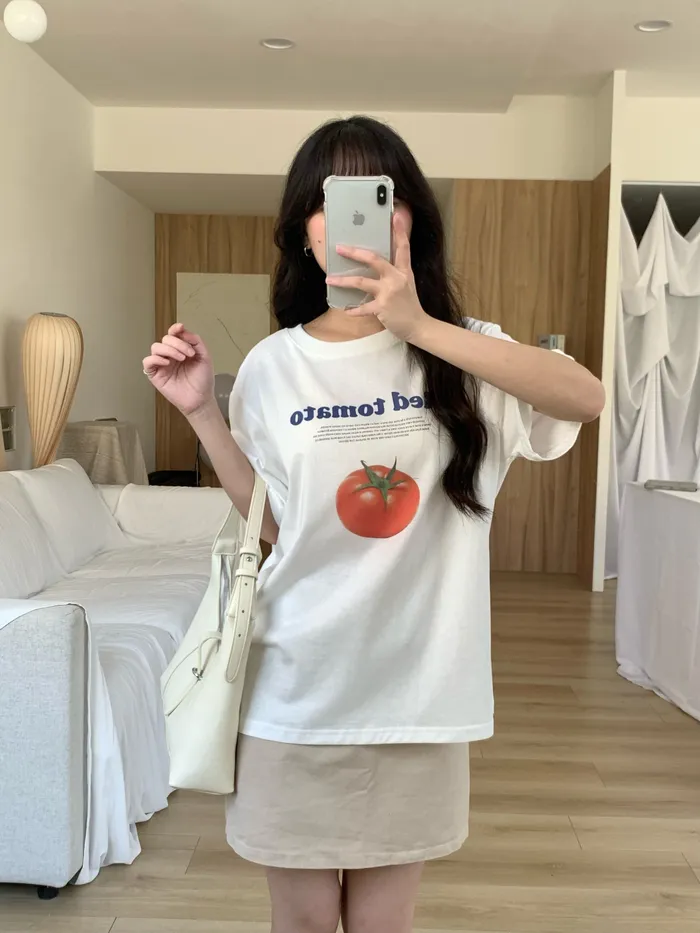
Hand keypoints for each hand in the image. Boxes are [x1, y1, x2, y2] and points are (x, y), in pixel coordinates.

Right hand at [142, 323, 214, 416]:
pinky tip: (167, 362)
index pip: (173, 334)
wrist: (201, 399)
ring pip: (156, 347)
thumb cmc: (203, 380)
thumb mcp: (204, 357)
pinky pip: (148, 361)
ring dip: (169, 349)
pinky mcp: (155, 374)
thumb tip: (183, 331)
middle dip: (177, 343)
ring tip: (181, 359)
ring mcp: (162, 364)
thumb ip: (196, 342)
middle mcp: (170, 355)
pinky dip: (156, 358)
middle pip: (165, 339)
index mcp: (181, 349)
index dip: (175, 329)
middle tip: (189, 353)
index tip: (180, 328)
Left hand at [325, 213, 429, 342]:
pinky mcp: (382, 308)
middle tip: (339, 248)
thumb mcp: (406, 284)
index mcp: (403, 271)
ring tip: (329, 280)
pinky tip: (345, 310)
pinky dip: (353, 310)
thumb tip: (377, 264)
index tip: (395, 216)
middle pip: (374, 259)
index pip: (403, 247)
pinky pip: (363, 307)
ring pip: (361, 282)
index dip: (399, 231)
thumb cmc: (409, 305)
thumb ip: (394, 273)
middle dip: (354, 253)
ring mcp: (389, 293)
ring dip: (343, 281)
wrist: (418, 326)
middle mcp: (396, 278)